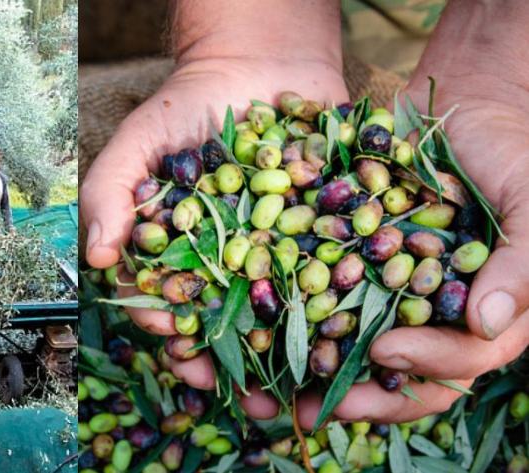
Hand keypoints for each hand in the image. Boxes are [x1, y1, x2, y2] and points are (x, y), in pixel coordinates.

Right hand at [81, 0, 348, 419]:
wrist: (260, 65)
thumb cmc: (188, 104)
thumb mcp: (138, 141)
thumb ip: (109, 193)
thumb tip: (97, 259)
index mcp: (177, 255)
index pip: (170, 308)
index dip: (174, 337)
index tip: (188, 359)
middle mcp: (226, 264)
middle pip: (228, 325)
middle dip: (236, 364)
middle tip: (252, 399)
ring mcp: (277, 252)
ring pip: (283, 312)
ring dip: (291, 353)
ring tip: (307, 387)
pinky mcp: (324, 235)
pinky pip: (334, 274)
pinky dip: (344, 303)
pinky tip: (353, 331)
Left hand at [297, 1, 528, 427]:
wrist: (463, 104)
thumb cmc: (511, 152)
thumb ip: (523, 263)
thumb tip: (485, 323)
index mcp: (488, 314)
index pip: (461, 361)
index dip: (426, 365)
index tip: (386, 350)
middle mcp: (434, 315)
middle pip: (400, 376)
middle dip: (358, 397)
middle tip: (310, 408)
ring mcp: (389, 294)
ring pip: (351, 349)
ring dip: (309, 374)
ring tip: (263, 392)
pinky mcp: (350, 266)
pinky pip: (317, 300)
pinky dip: (286, 318)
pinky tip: (248, 328)